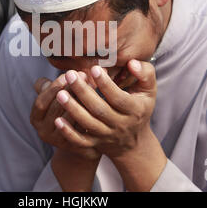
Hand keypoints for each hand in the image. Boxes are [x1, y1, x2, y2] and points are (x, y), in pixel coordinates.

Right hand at [31, 73, 100, 160]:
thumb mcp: (58, 97)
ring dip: (81, 101)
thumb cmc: (68, 109)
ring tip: (92, 86)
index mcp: (36, 117)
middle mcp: (43, 131)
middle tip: (83, 76)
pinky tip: (97, 104)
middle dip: (70, 91)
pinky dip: (89, 115)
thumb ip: (57, 84)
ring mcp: (58, 141)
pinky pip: (81, 130)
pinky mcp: (73, 147)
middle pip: (56, 110)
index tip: (67, 74)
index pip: (41, 102)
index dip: (53, 88)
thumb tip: (59, 57)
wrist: (79, 140)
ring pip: (69, 119)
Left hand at [55, 60, 166, 190]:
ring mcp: (106, 136)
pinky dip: (69, 132)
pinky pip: (81, 141)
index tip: (94, 69)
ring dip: (73, 109)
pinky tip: (57, 120)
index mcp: (134, 110)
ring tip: (60, 93)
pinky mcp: (95, 144)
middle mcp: (120, 125)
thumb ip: (145, 74)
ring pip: (88, 124)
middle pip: (100, 110)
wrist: (133, 142)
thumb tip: (132, 63)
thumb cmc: (140, 108)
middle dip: (84, 92)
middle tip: (70, 75)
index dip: (106, 84)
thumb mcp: (149, 91)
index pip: (118, 97)